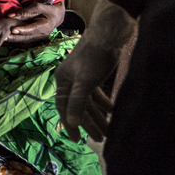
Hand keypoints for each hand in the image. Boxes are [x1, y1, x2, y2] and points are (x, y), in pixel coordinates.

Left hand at [3, 2, 64, 45]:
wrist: (56, 16)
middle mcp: (42, 34)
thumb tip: (10, 16)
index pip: (32, 28)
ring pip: (25, 41)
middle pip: (27, 38)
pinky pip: (25, 41)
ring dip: (14, 40)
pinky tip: (8, 39)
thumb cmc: (46, 9)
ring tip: (3, 39)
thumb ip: (25, 12)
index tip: (13, 30)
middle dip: (14, 38)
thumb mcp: (37, 7)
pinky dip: (16, 40)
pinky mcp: (35, 38)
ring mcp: (39, 38)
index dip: (22, 30)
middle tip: (3, 38)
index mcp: (45, 25)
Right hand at [54, 0, 136, 142]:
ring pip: (89, 101)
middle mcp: (70, 79)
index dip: (70, 124)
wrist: (110, 34)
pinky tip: (112, 111)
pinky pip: (96, 93)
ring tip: (109, 131)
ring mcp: (82, 76)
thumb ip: (77, 102)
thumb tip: (71, 123)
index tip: (77, 140)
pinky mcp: (94, 72)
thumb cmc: (95, 57)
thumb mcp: (85, 82)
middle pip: (78, 106)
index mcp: (62, 80)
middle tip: (100, 139)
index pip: (63, 107)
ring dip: (98, 116)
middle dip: (89, 123)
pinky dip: (104, 103)